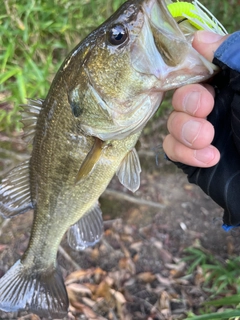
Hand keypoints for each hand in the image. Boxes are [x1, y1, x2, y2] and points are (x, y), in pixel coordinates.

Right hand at [163, 31, 227, 166]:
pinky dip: (185, 152)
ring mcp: (201, 133)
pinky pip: (171, 149)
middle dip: (187, 102)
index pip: (196, 71)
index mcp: (229, 86)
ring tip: (207, 139)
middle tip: (205, 108)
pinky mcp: (192, 158)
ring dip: (185, 129)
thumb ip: (234, 55)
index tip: (201, 78)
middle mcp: (213, 108)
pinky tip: (211, 157)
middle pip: (179, 96)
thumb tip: (200, 39)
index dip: (190, 72)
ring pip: (172, 122)